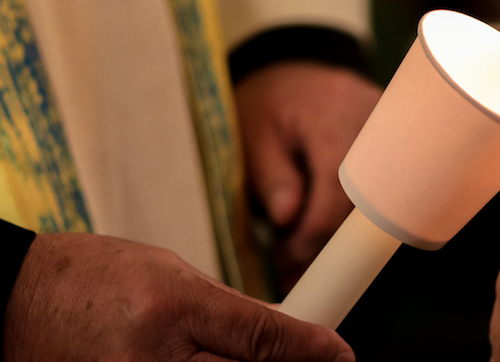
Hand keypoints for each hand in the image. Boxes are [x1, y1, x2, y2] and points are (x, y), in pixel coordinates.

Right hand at [2, 233, 353, 360]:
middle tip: (311, 360)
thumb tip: (290, 336)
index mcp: (172, 309)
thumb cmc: (92, 277)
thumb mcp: (172, 273)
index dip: (312, 349)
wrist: (14, 306)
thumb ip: (230, 310)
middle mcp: (154, 360)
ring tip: (236, 356)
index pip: (263, 339)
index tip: (341, 355)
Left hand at [235, 62, 381, 290]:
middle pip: (364, 200)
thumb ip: (272, 176)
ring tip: (307, 249)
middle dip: (331, 240)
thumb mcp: (254, 135)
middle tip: (296, 264)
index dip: (314, 234)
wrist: (291, 67)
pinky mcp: (397, 136)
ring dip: (344, 229)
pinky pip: (383, 183)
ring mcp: (390, 128)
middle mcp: (371, 122)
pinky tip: (331, 224)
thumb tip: (287, 219)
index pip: (336, 190)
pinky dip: (357, 208)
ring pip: (378, 197)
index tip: (289, 260)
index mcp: (331, 120)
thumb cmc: (268, 102)